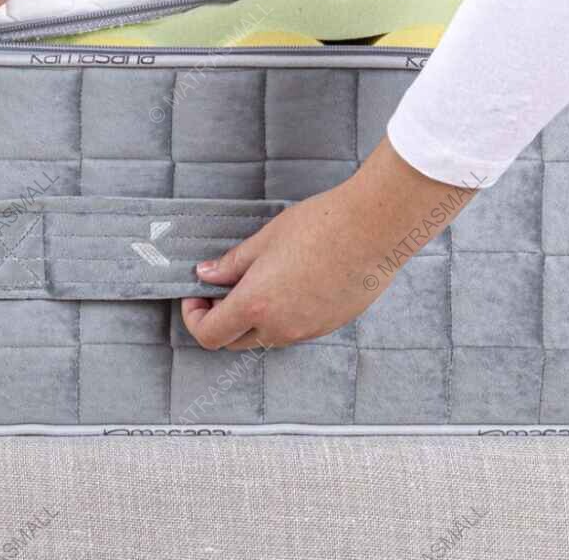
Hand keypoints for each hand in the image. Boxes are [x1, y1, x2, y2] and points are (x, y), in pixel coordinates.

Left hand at [181, 137, 478, 350]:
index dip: (194, 318)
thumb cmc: (319, 226)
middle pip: (234, 341)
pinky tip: (289, 284)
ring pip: (266, 337)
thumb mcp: (265, 240)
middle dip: (220, 320)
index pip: (209, 335)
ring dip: (252, 319)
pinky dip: (280, 317)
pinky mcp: (329, 326)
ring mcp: (307, 331)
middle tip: (219, 290)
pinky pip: (293, 330)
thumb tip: (205, 275)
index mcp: (256, 304)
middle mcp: (280, 328)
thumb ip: (231, 264)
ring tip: (258, 282)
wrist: (374, 229)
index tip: (196, 296)